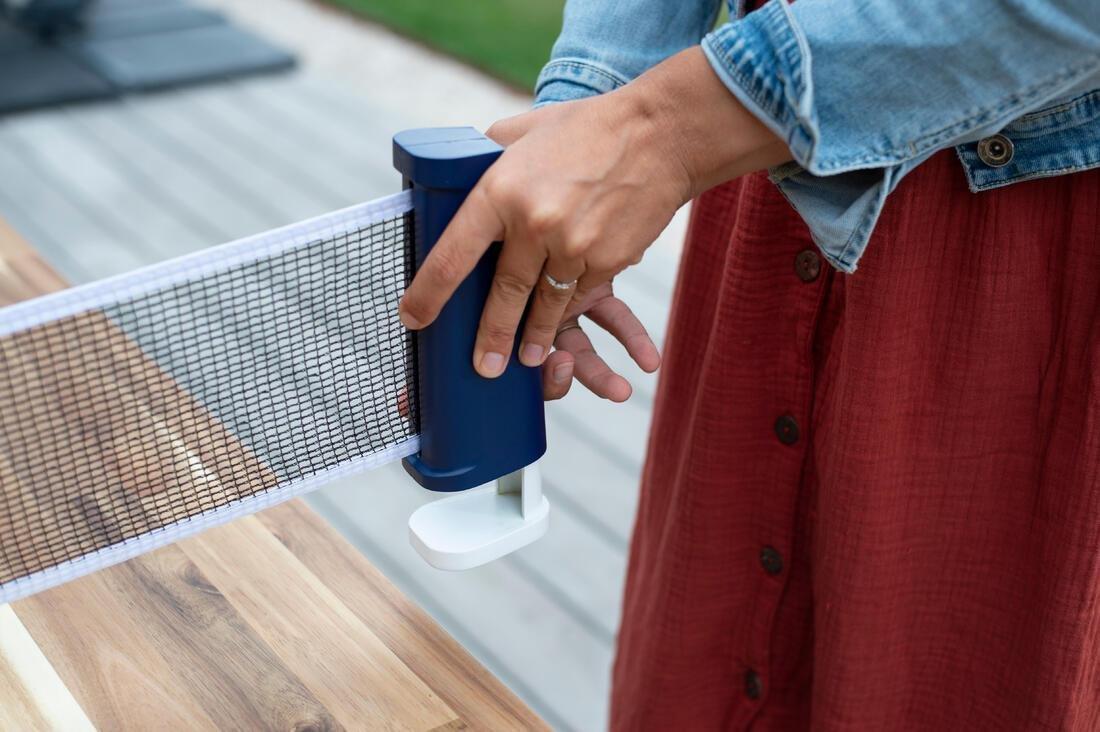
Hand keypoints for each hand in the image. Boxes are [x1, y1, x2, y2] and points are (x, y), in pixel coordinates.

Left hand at [398, 48, 788, 378]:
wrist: (660, 135)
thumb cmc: (587, 129)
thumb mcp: (524, 130)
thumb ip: (487, 155)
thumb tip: (452, 171)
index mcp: (500, 190)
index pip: (454, 253)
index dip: (429, 292)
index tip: (413, 318)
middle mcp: (533, 223)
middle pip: (504, 295)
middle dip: (489, 337)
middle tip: (482, 367)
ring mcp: (574, 246)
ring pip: (547, 307)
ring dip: (535, 341)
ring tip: (526, 361)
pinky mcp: (609, 261)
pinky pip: (581, 298)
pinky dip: (571, 312)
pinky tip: (566, 326)